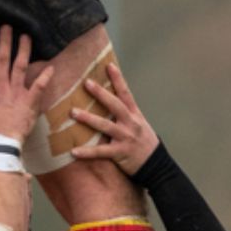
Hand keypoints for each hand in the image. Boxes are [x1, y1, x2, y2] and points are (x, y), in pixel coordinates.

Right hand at [0, 27, 52, 144]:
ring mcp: (16, 93)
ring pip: (20, 66)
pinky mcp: (29, 101)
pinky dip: (45, 76)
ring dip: (23, 50)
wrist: (0, 144)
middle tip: (6, 27)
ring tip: (26, 37)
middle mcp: (1, 87)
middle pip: (2, 59)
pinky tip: (51, 66)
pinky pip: (39, 86)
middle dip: (4, 42)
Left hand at [72, 61, 159, 175]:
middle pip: (115, 105)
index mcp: (134, 115)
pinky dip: (87, 152)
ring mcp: (126, 138)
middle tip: (86, 83)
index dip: (118, 79)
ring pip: (106, 126)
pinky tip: (74, 151)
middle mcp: (131, 123)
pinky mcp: (121, 153)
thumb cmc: (143, 142)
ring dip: (88, 119)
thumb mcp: (139, 124)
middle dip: (101, 94)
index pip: (126, 94)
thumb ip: (125, 113)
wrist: (157, 165)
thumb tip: (107, 100)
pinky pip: (101, 152)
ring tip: (73, 112)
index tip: (109, 65)